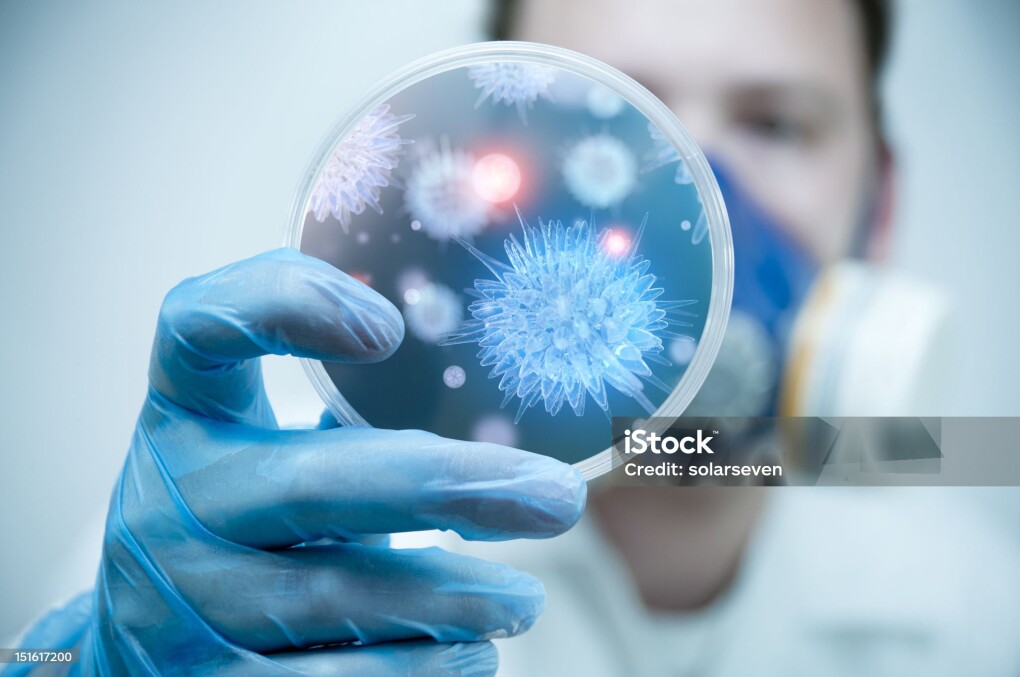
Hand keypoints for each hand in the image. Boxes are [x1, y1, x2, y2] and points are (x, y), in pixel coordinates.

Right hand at [16, 248, 585, 675]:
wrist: (145, 642)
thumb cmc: (237, 525)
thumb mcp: (262, 457)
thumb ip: (344, 435)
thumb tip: (505, 440)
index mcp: (188, 418)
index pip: (199, 328)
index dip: (283, 305)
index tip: (390, 327)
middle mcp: (173, 501)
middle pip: (311, 482)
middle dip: (446, 487)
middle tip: (555, 495)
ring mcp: (181, 599)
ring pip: (331, 594)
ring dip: (450, 598)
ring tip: (524, 600)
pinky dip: (413, 670)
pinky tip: (472, 656)